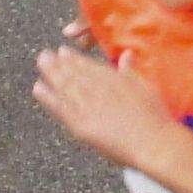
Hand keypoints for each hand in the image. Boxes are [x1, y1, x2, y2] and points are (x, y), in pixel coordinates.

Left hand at [33, 32, 185, 171]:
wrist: (152, 141)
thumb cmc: (155, 117)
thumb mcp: (145, 87)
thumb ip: (131, 70)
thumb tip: (127, 54)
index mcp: (113, 79)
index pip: (89, 66)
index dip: (74, 58)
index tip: (63, 51)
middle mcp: (97, 88)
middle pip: (73, 73)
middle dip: (57, 63)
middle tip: (44, 54)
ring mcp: (87, 105)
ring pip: (64, 86)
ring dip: (50, 73)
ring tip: (40, 63)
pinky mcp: (80, 124)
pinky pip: (60, 108)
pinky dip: (47, 97)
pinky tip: (37, 88)